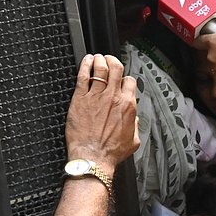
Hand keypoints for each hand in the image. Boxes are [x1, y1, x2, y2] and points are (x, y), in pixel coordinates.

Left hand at [65, 54, 138, 168]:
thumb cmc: (110, 152)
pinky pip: (83, 75)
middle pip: (116, 68)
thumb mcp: (133, 141)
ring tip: (97, 58)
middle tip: (108, 59)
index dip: (126, 78)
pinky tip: (86, 61)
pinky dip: (85, 65)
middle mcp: (113, 97)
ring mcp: (96, 96)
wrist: (92, 157)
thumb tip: (134, 118)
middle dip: (113, 60)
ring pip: (100, 68)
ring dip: (99, 59)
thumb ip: (135, 125)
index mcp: (127, 106)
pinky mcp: (80, 98)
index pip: (130, 81)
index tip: (121, 80)